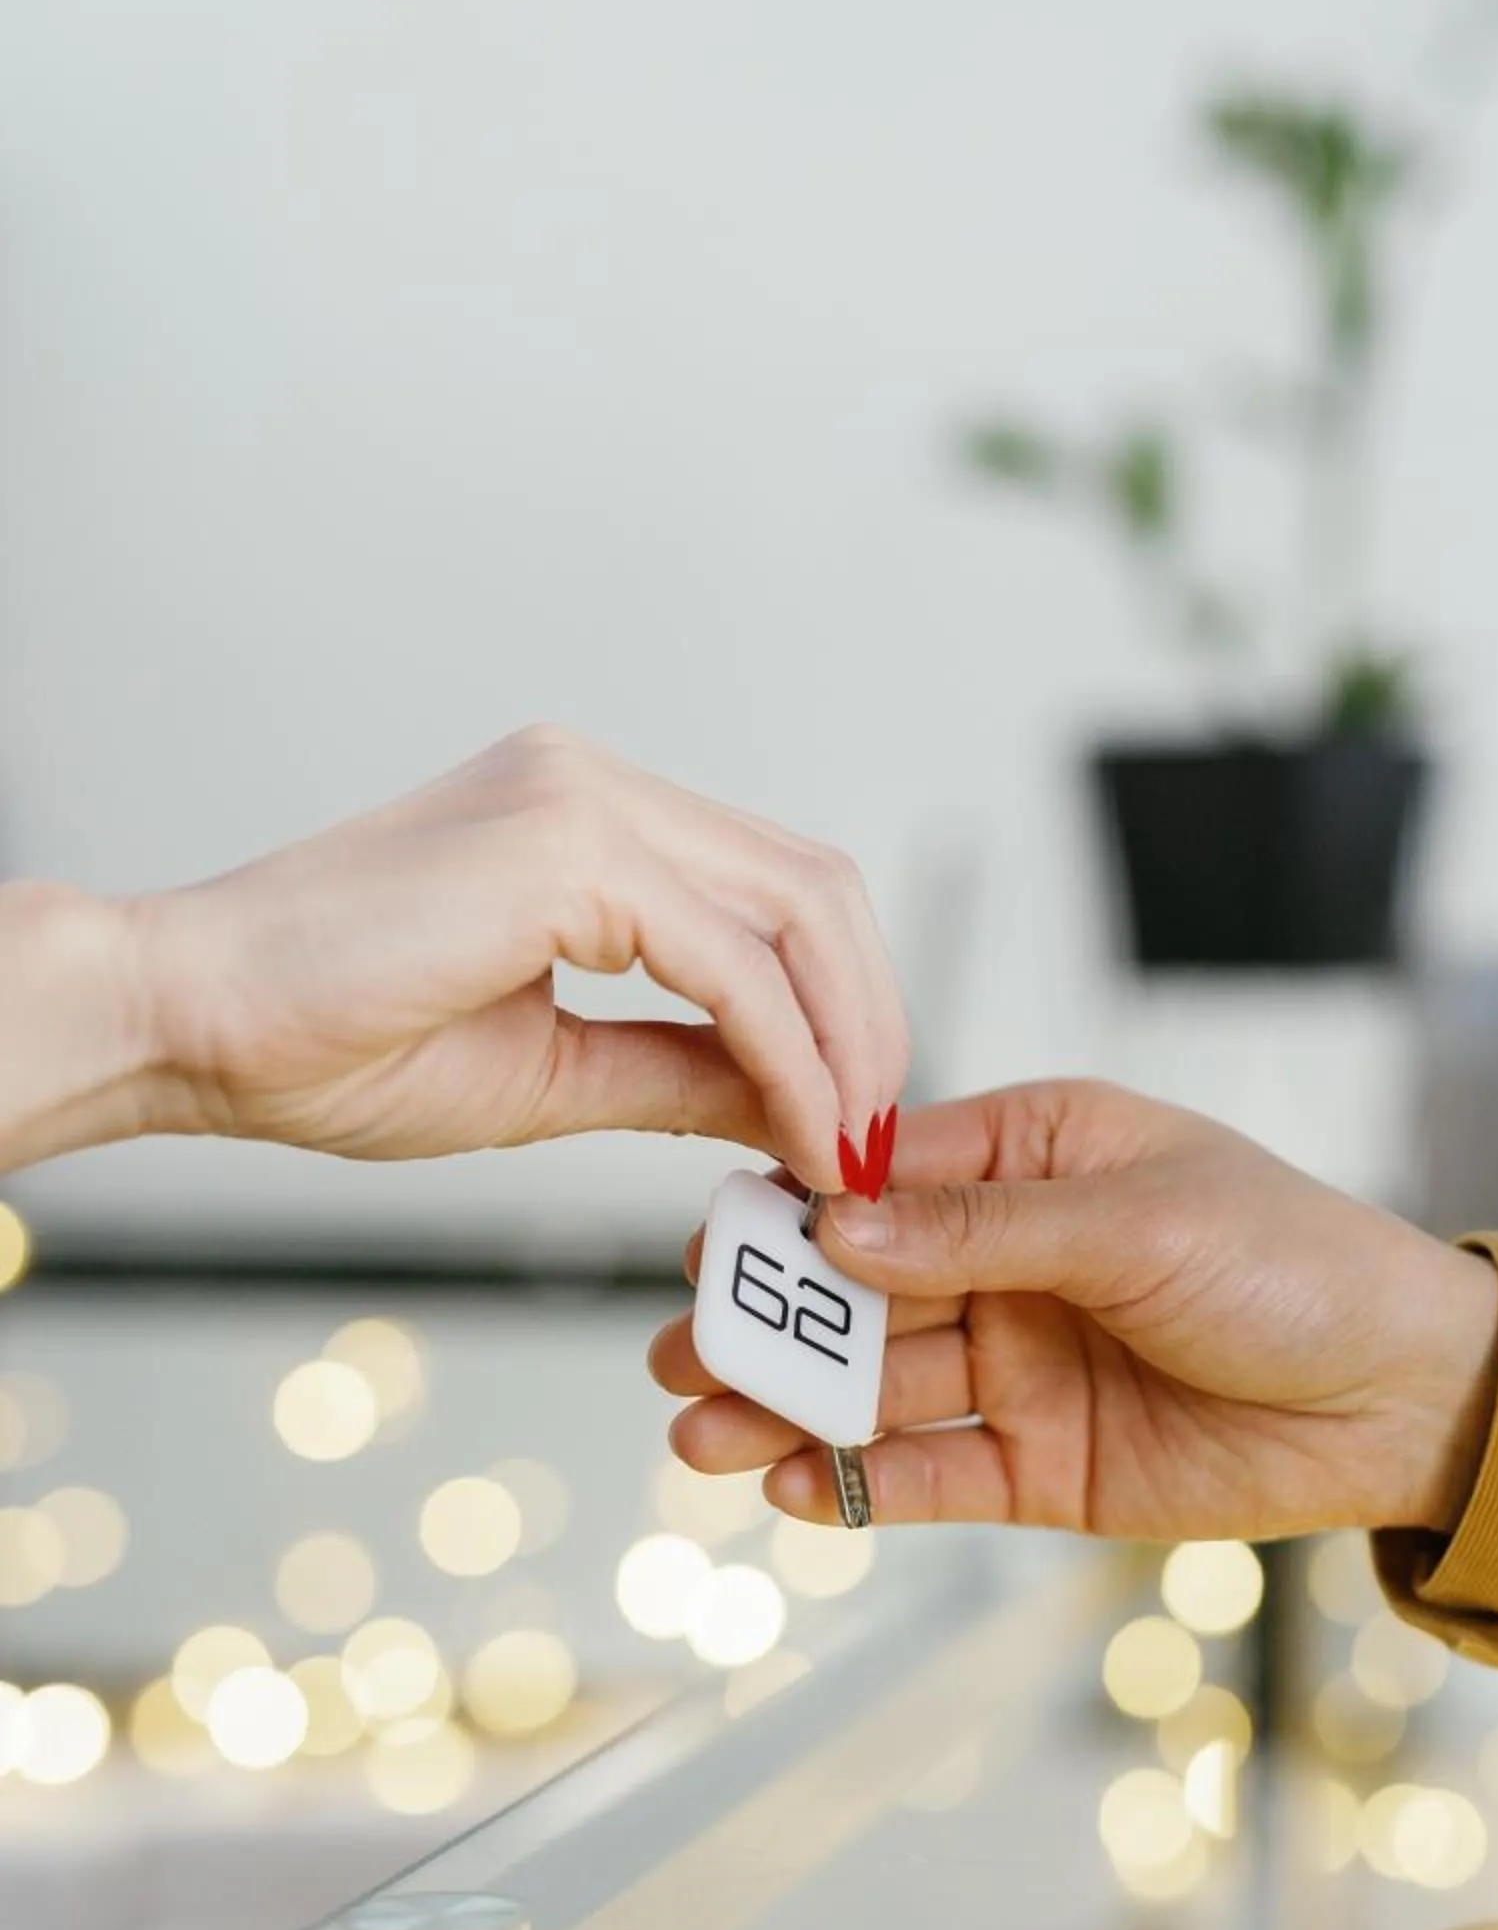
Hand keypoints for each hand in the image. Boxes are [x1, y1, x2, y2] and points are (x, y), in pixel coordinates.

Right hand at [1, 730, 906, 1188]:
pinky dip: (786, 1056)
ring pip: (796, 910)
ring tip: (850, 1149)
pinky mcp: (564, 849)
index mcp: (586, 812)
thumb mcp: (550, 1069)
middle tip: (878, 1140)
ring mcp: (581, 797)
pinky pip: (730, 963)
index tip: (857, 1119)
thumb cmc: (329, 1044)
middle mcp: (594, 781)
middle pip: (814, 884)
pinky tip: (796, 1134)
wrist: (188, 1022)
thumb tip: (792, 1107)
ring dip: (847, 1041)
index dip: (843, 1003)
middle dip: (872, 1020)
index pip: (775, 887)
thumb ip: (678, 1070)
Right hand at [653, 1080, 1497, 1539]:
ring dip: (790, 1412)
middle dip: (769, 1323)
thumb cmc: (1296, 1266)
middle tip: (681, 1353)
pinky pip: (929, 1473)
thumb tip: (841, 1221)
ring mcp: (1019, 1364)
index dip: (796, 1211)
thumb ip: (982, 1230)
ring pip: (877, 1388)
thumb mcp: (1138, 1221)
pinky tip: (796, 1489)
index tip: (713, 1242)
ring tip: (704, 1437)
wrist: (1409, 1399)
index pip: (884, 1177)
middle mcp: (1011, 1260)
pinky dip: (862, 1486)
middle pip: (860, 1292)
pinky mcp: (1039, 1465)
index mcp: (1036, 1160)